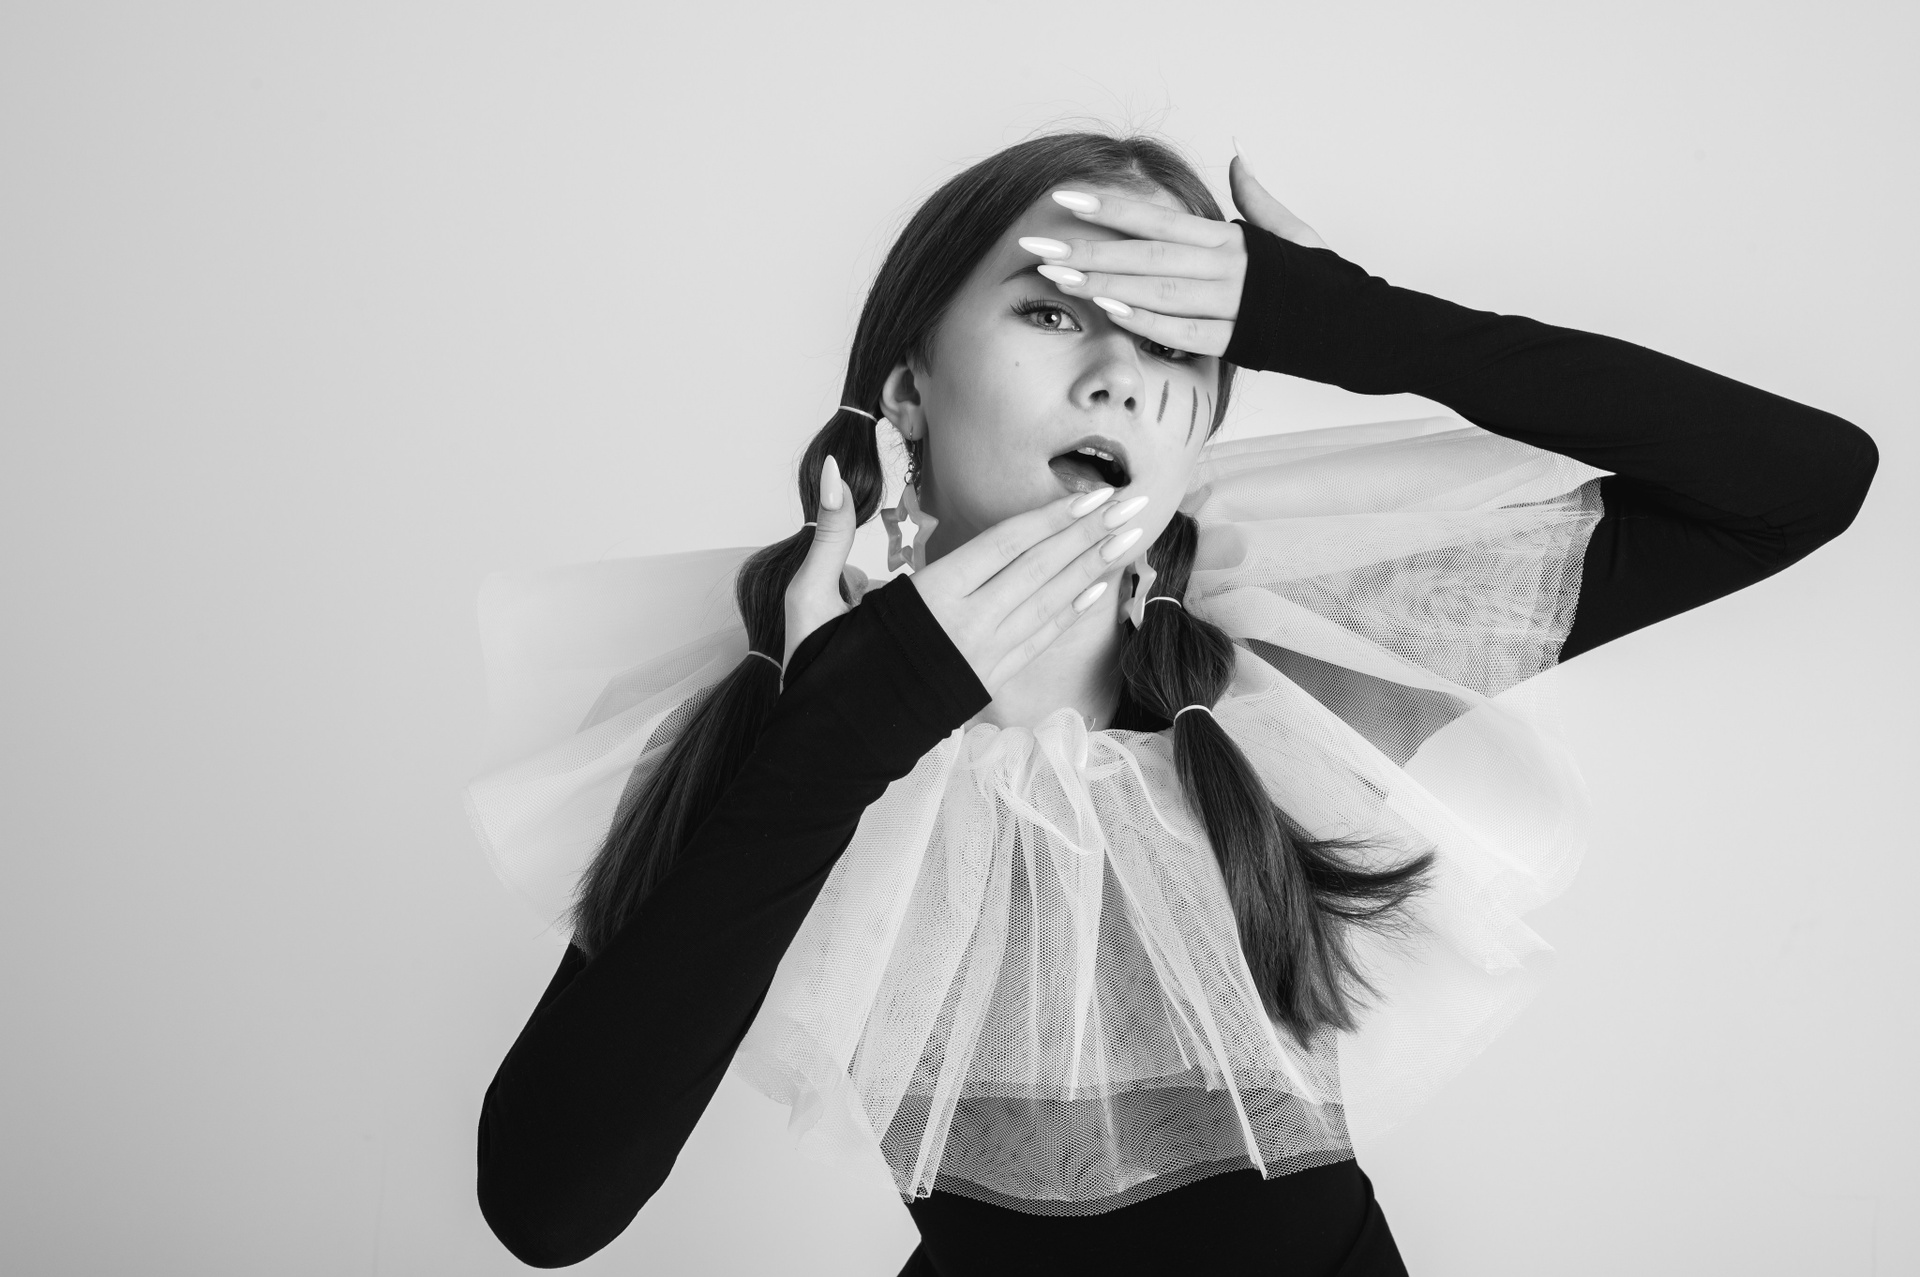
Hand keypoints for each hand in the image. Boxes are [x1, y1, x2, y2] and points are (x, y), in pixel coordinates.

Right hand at [783, 459, 1151, 692]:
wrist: (832, 751)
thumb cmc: (819, 675)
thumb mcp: (810, 600)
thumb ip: (829, 534)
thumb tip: (835, 473)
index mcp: (929, 600)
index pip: (1005, 546)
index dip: (1052, 519)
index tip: (1094, 495)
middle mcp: (967, 626)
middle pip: (1040, 570)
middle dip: (1091, 535)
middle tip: (1136, 505)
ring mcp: (984, 657)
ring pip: (1049, 603)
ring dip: (1093, 568)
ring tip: (1130, 538)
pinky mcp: (989, 682)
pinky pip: (1039, 640)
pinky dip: (1070, 612)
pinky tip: (1097, 591)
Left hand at [1021, 152, 1329, 356]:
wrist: (1364, 327)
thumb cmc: (1321, 281)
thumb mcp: (1291, 234)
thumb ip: (1257, 200)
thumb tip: (1237, 159)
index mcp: (1233, 240)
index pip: (1160, 219)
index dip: (1111, 207)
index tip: (1066, 200)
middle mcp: (1229, 269)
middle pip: (1147, 255)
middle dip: (1089, 249)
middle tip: (1040, 246)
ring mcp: (1233, 306)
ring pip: (1158, 292)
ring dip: (1105, 284)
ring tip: (1059, 276)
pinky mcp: (1239, 342)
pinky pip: (1184, 333)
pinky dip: (1147, 322)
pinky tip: (1110, 311)